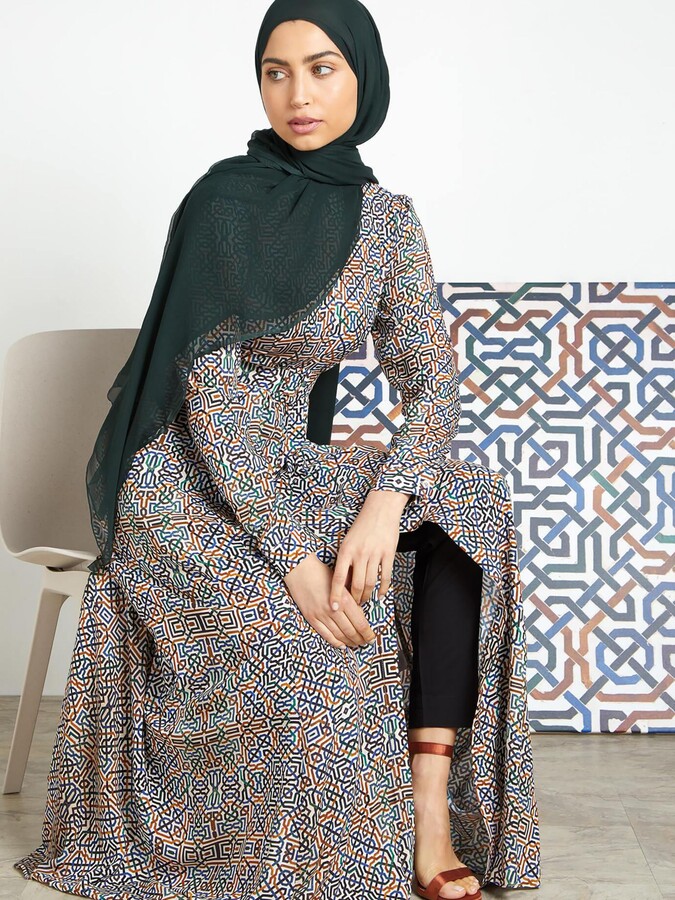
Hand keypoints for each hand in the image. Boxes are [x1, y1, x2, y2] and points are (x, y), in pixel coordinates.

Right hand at [283, 552, 376, 648]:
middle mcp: (333, 610)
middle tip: (366, 643)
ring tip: (356, 644)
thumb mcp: (342, 583)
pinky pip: (325, 634)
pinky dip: (335, 642)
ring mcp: (321, 616)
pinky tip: (342, 645)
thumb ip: (351, 599)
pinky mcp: (311, 618)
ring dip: (349, 642)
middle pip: (351, 631)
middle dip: (360, 639)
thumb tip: (361, 615)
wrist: (300, 569)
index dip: (367, 633)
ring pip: (339, 635)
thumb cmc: (322, 572)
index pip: (360, 623)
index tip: (372, 638)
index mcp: (344, 600)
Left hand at [330, 489, 409, 610]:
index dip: (335, 595)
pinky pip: (386, 577)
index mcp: (346, 550)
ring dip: (367, 595)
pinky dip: (383, 589)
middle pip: (356, 584)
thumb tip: (343, 584)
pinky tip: (380, 595)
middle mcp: (360, 553)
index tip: (334, 608)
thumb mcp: (347, 541)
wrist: (380, 510)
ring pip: (370, 583)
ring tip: (365, 600)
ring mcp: (375, 554)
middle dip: (355, 599)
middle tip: (354, 605)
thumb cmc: (361, 526)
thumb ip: (345, 561)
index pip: (338, 578)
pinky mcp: (389, 554)